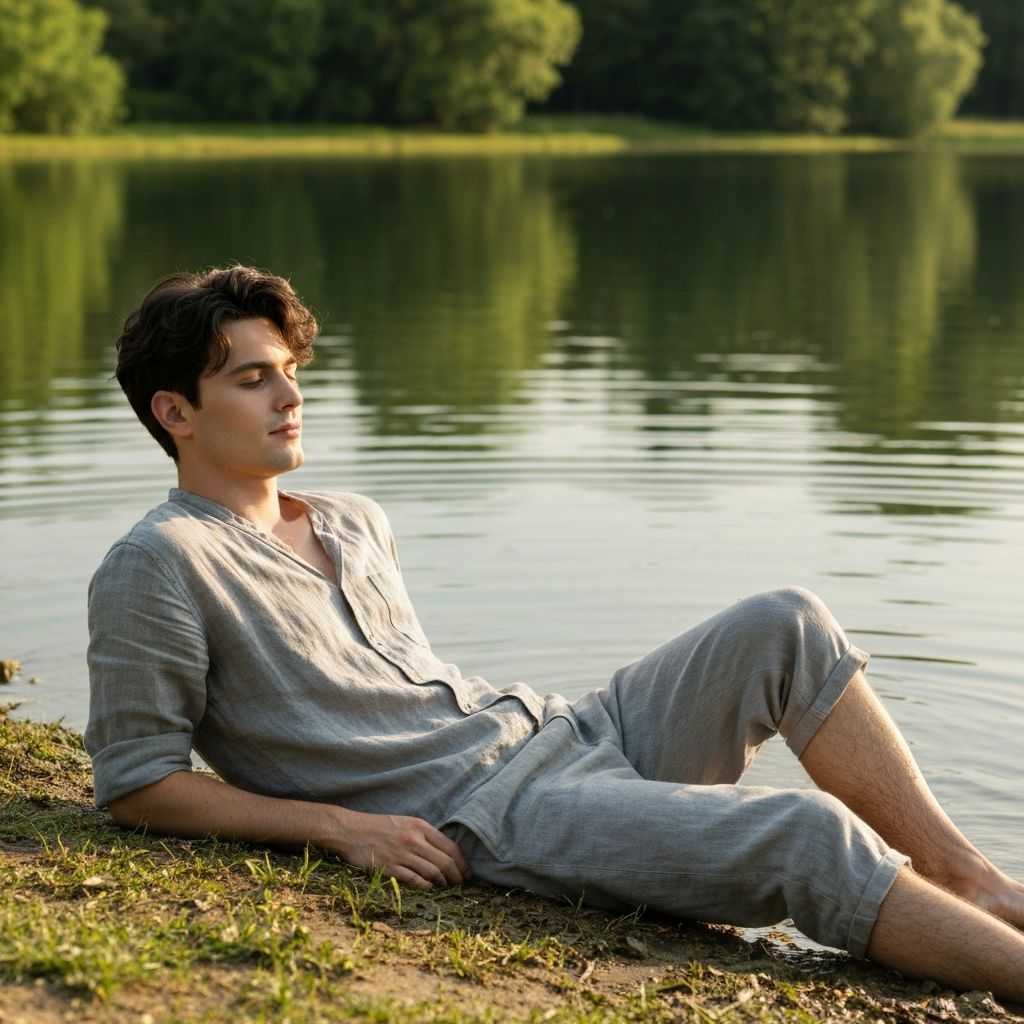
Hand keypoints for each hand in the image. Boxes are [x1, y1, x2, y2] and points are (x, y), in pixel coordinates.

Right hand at [333, 810, 470, 889]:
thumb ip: (424, 835)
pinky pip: (415, 880)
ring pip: (433, 872)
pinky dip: (426, 886)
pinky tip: (429, 888)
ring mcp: (402, 854)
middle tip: (460, 884)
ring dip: (443, 883)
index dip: (462, 862)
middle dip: (457, 876)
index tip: (467, 872)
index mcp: (420, 826)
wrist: (350, 830)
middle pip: (445, 862)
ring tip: (446, 887)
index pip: (450, 847)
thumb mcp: (405, 823)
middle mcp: (414, 839)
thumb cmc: (380, 827)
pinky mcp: (390, 868)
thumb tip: (445, 852)